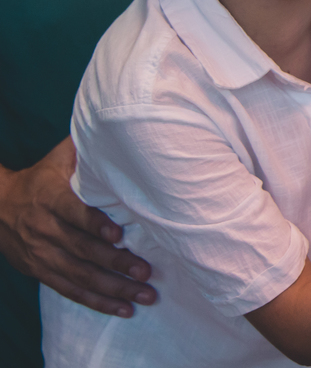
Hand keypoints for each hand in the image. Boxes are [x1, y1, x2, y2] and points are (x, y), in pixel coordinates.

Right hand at [0, 139, 154, 316]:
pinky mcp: (42, 272)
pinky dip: (97, 302)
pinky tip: (123, 308)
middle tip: (146, 270)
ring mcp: (41, 254)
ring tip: (144, 294)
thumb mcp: (57, 158)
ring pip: (79, 275)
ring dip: (113, 288)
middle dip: (115, 263)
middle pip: (81, 250)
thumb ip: (85, 148)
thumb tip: (118, 124)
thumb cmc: (41, 177)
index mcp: (48, 198)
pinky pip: (70, 290)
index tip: (118, 234)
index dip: (94, 224)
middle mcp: (44, 229)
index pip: (72, 213)